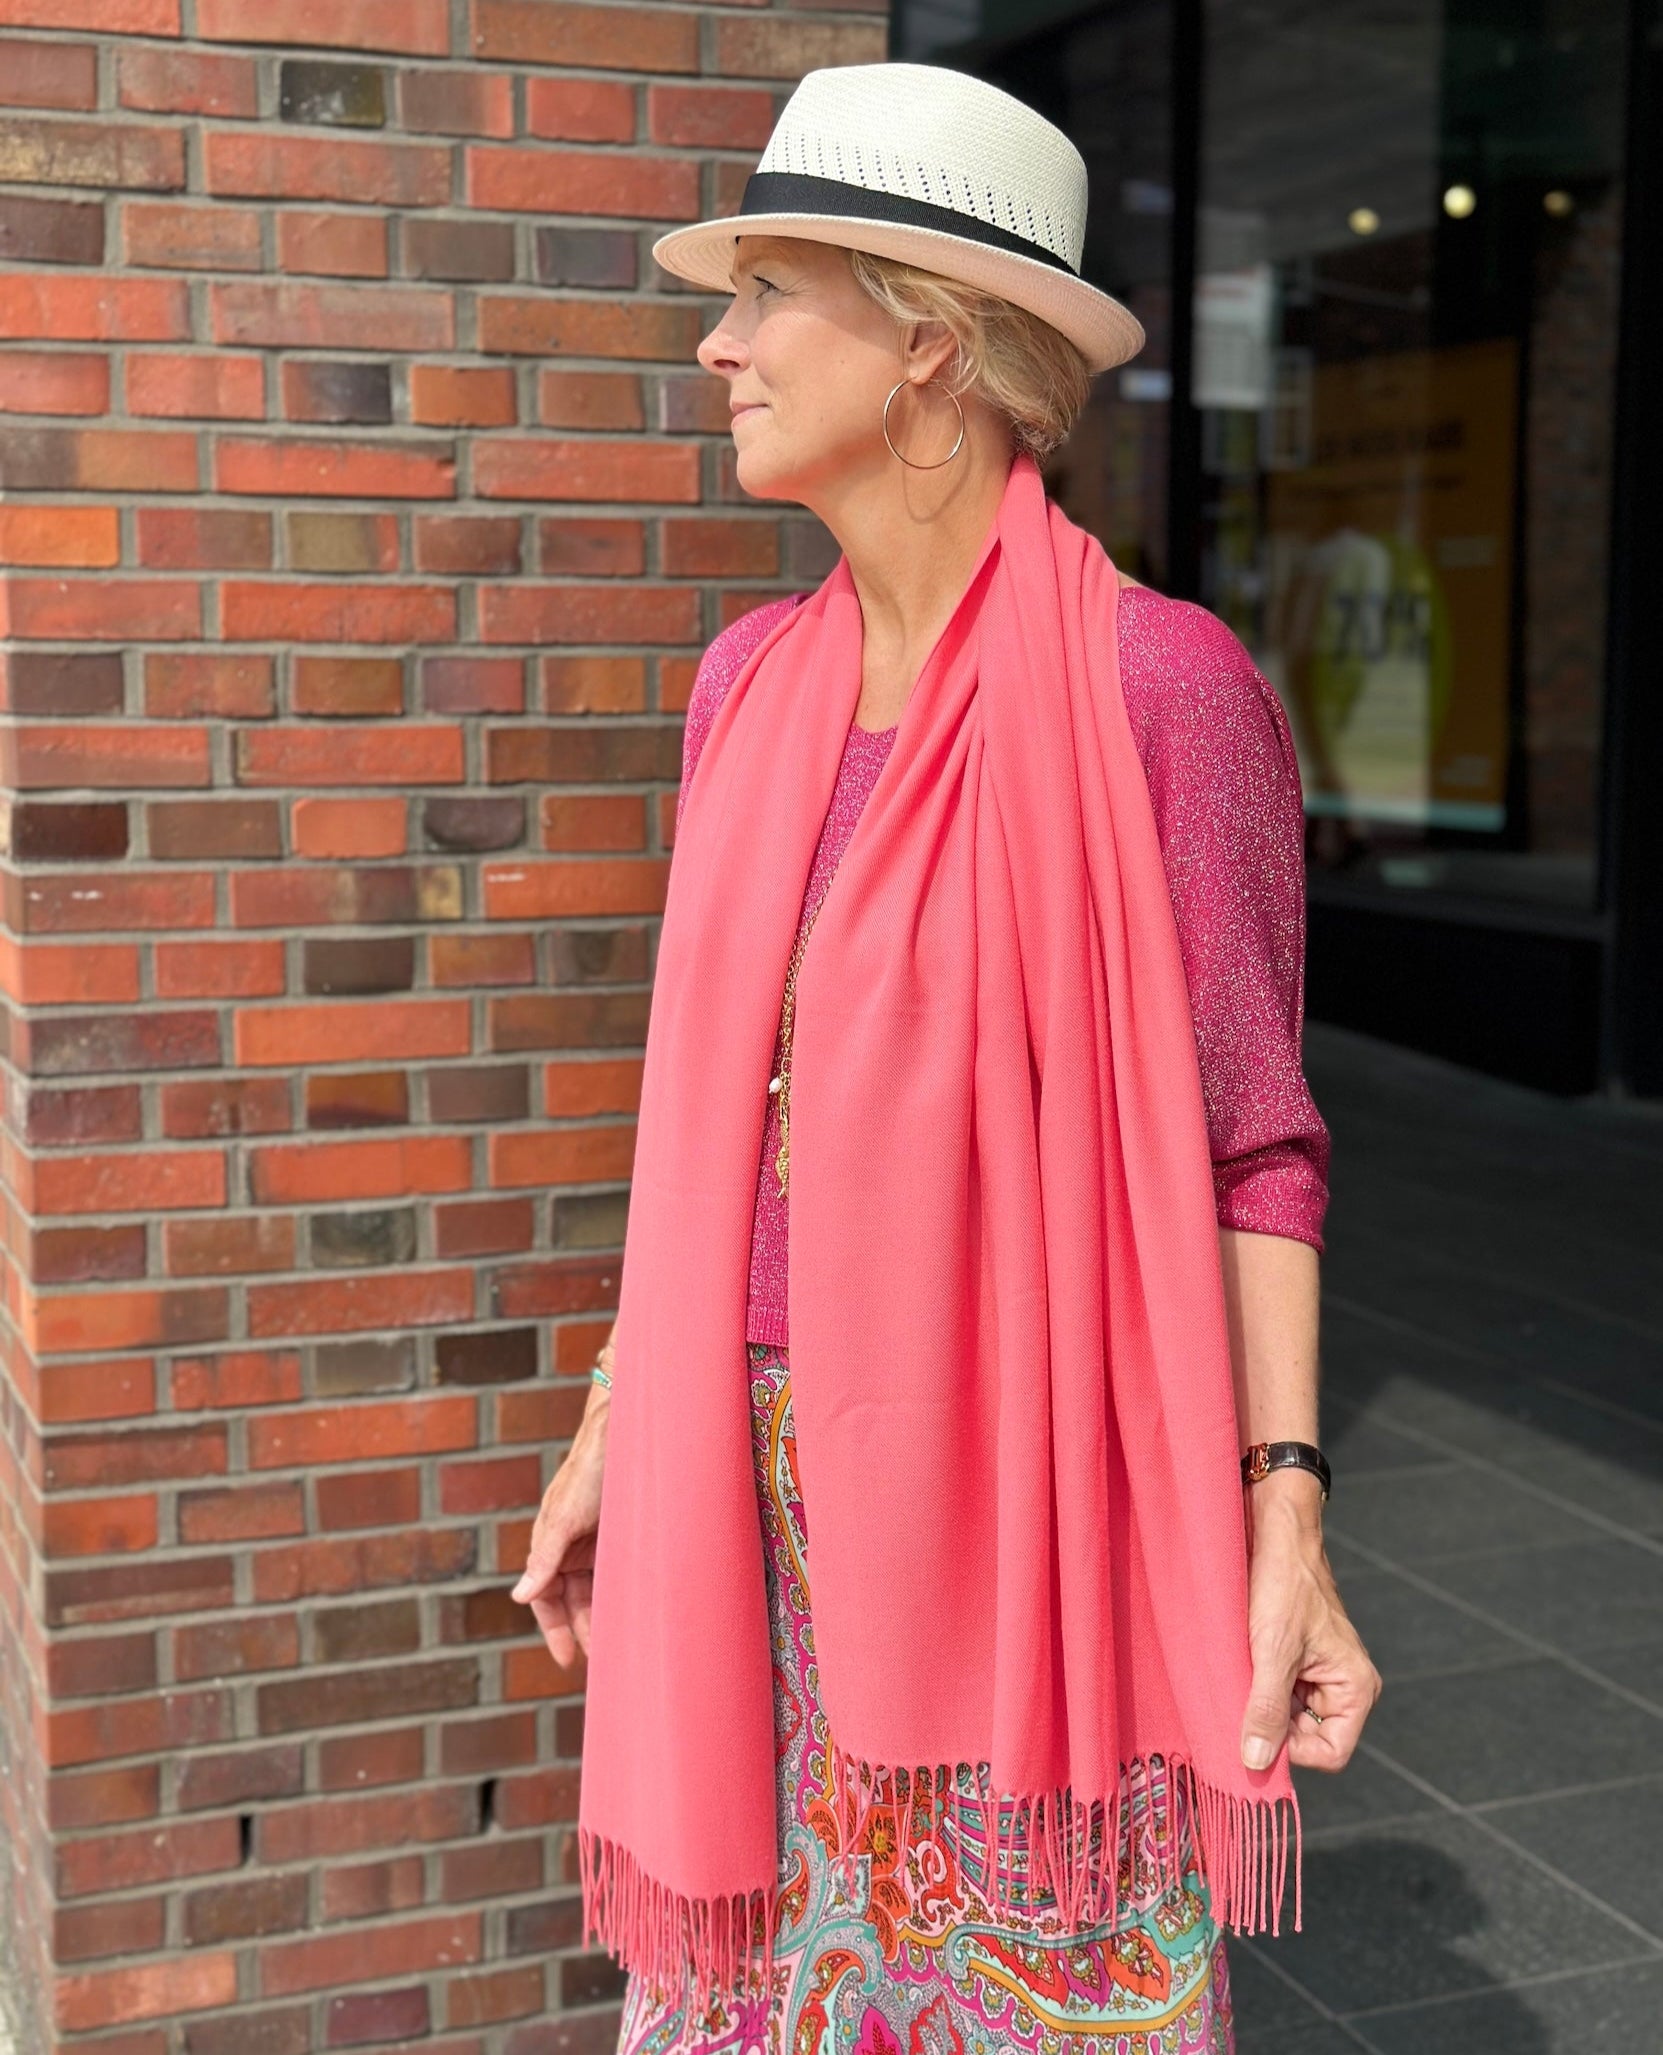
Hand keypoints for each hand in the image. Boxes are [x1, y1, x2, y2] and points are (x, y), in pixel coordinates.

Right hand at [511, 1393, 608, 1669]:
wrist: (623, 1433)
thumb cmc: (589, 1471)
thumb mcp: (564, 1518)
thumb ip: (544, 1559)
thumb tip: (520, 1597)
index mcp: (549, 1544)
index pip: (546, 1599)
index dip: (556, 1630)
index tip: (568, 1660)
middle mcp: (571, 1546)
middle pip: (574, 1600)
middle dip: (584, 1629)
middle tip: (602, 1662)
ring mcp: (597, 1541)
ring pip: (598, 1589)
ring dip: (605, 1615)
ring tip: (621, 1645)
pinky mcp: (621, 1533)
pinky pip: (619, 1572)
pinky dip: (623, 1594)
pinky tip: (636, 1612)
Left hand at [1239, 1473, 1380, 1773]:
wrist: (1276, 1534)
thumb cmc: (1284, 1585)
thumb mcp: (1272, 1650)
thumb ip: (1266, 1708)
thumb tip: (1256, 1762)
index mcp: (1355, 1688)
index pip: (1331, 1753)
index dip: (1293, 1751)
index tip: (1258, 1729)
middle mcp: (1343, 1687)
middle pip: (1306, 1738)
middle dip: (1272, 1724)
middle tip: (1242, 1696)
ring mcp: (1319, 1674)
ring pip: (1287, 1716)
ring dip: (1260, 1703)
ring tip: (1242, 1671)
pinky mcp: (1296, 1661)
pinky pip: (1277, 1692)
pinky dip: (1255, 1686)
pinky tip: (1240, 1664)